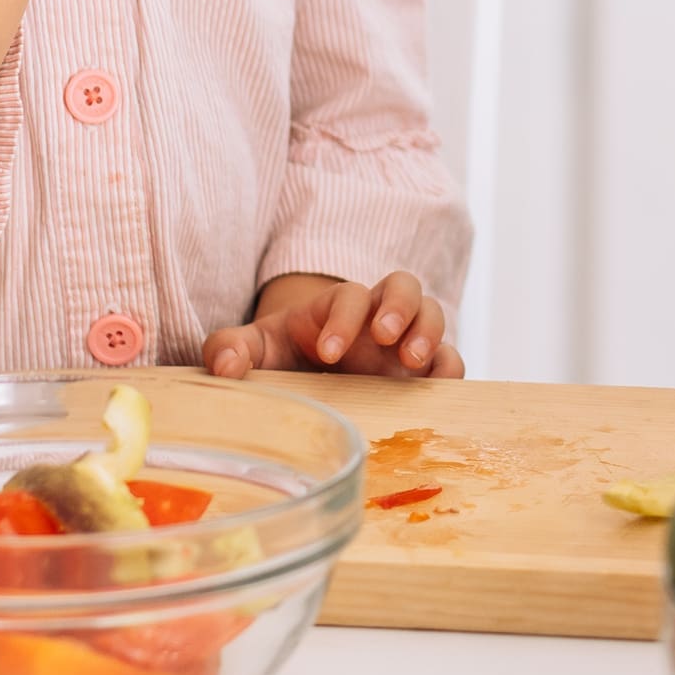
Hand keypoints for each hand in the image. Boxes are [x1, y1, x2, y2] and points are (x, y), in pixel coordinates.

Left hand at [201, 270, 461, 379]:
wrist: (306, 381)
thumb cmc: (281, 357)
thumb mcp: (253, 350)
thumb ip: (230, 349)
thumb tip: (224, 369)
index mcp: (335, 307)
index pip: (348, 296)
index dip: (342, 318)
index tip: (326, 351)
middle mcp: (376, 318)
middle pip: (404, 286)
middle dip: (398, 306)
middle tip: (383, 337)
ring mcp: (403, 344)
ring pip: (432, 315)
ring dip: (428, 332)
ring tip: (410, 362)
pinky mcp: (422, 374)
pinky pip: (449, 361)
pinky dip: (450, 371)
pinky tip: (437, 388)